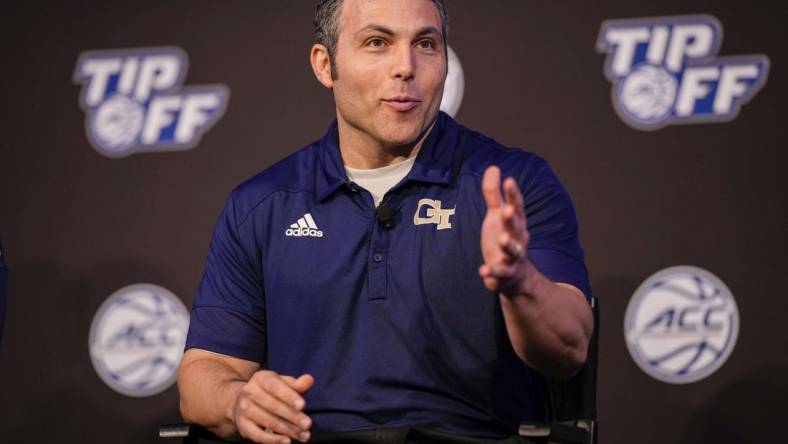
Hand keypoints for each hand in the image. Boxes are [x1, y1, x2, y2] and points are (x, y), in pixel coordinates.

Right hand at [232, 370, 314, 443]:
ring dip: (288, 430)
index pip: (275, 386)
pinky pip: (258, 435)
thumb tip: (309, 380)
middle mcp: (249, 392)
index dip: (289, 396)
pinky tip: (286, 441)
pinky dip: (273, 440)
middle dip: (292, 416)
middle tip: (307, 424)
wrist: (242, 400)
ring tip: (303, 435)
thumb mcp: (282, 384)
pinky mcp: (242, 425)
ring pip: (268, 421)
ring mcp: (244, 409)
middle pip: (273, 406)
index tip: (302, 405)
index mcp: (261, 378)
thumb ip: (297, 384)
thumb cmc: (270, 391)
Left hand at [479, 165, 529, 295]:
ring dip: (508, 245)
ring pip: (513, 251)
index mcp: (515, 223)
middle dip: (512, 219)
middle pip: (516, 227)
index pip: (516, 206)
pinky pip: (500, 273)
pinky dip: (492, 272)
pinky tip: (483, 270)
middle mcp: (518, 239)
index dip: (513, 194)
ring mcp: (513, 258)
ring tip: (502, 239)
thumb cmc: (504, 239)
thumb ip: (493, 194)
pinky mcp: (505, 275)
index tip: (509, 180)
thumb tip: (493, 167)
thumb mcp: (497, 216)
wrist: (516, 277)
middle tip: (506, 210)